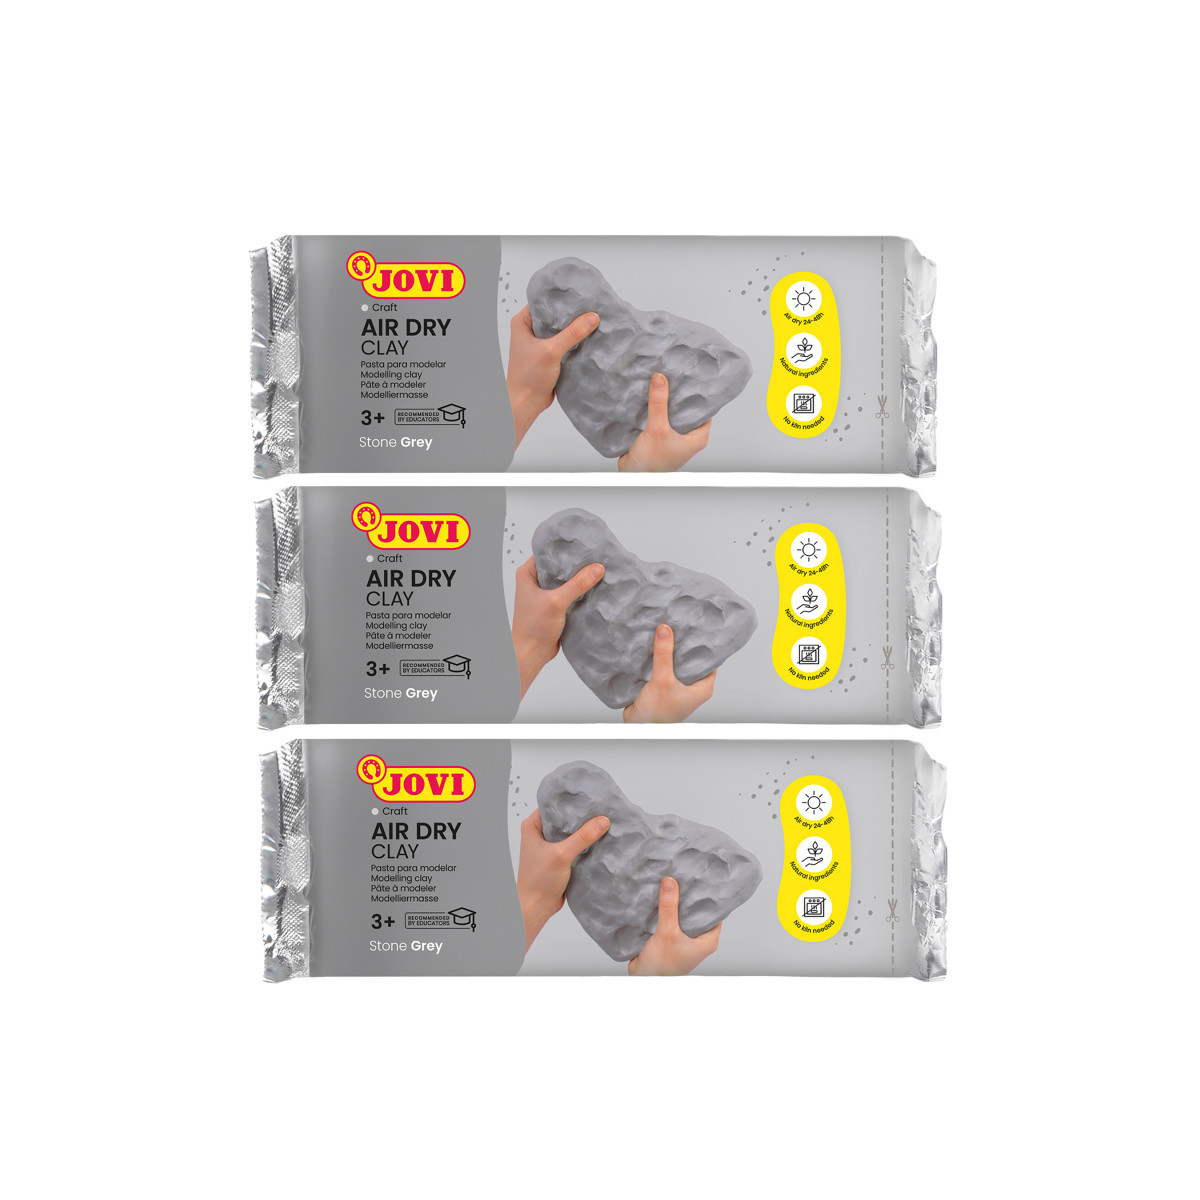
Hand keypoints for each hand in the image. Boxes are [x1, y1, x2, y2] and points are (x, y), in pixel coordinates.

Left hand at [507, 304, 599, 447]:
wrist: (526, 403)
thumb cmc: (529, 376)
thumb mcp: (551, 351)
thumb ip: (572, 334)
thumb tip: (592, 317)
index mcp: (523, 322)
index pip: (543, 301)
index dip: (560, 297)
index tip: (579, 292)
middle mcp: (530, 329)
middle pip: (554, 315)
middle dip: (571, 312)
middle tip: (590, 305)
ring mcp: (539, 342)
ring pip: (560, 329)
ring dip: (574, 328)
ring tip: (592, 319)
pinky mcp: (548, 354)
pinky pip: (563, 342)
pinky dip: (574, 341)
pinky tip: (588, 337)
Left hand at [511, 555, 604, 698]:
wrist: (531, 653)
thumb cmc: (534, 627)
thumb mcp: (556, 602)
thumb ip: (577, 585)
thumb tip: (597, 568)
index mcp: (528, 573)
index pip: (547, 552)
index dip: (565, 548)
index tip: (584, 543)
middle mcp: (535, 580)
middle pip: (559, 565)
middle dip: (576, 563)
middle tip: (596, 556)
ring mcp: (544, 593)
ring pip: (565, 579)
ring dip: (579, 578)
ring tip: (598, 569)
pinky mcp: (554, 605)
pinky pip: (569, 592)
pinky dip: (580, 591)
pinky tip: (594, 587)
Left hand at [517, 808, 609, 950]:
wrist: (536, 907)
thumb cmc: (539, 880)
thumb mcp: (561, 855)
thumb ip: (582, 837)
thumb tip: (603, 821)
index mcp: (533, 826)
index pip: (552, 804)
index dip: (570, 800)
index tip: (589, 795)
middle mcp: (540, 832)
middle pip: (564, 817)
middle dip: (581, 815)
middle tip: (601, 808)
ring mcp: (550, 845)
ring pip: (570, 832)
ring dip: (584, 830)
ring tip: (603, 821)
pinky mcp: (559, 857)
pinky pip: (574, 844)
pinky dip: (584, 843)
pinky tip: (599, 839)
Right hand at [618, 374, 711, 471]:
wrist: (634, 476)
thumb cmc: (652, 463)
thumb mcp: (657, 429)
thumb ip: (658, 404)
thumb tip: (660, 379)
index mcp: (697, 437)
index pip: (704, 410)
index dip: (699, 395)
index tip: (693, 378)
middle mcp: (688, 437)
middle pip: (686, 410)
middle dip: (679, 395)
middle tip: (676, 375)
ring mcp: (673, 437)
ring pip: (672, 413)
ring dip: (666, 402)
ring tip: (663, 382)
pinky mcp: (659, 436)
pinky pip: (659, 418)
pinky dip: (655, 409)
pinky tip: (651, 397)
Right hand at [623, 625, 716, 722]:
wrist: (638, 728)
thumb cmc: (658, 714)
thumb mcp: (662, 680)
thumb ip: (664, 655)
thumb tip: (665, 630)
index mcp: (702, 688)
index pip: (709, 661)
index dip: (703, 646)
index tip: (697, 629)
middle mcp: (693, 687)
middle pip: (691, 660)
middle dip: (683, 646)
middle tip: (680, 626)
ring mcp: (678, 687)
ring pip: (676, 664)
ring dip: (670, 653)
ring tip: (667, 632)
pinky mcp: (663, 687)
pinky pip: (664, 668)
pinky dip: (659, 659)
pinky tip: (654, 647)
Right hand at [628, 878, 721, 975]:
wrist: (644, 981)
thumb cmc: (663, 967)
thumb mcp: (667, 933)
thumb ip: (669, 907)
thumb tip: (670, 882)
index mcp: (708, 940)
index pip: (714, 913)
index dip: (709, 897)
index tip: (703, 879)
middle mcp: (698, 939)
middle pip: (697, 912)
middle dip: (689, 897)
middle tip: (686, 875)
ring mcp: (683, 939)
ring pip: (682, 915)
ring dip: (676, 903)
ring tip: (672, 882)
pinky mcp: (669, 938)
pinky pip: (670, 919)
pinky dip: (665, 910)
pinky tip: (660, 897)